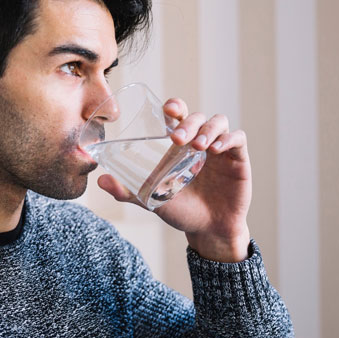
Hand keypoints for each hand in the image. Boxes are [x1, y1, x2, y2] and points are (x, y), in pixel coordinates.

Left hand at [97, 98, 251, 262]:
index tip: (167, 109)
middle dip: (188, 122)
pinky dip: (228, 139)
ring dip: (208, 129)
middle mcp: (200, 141)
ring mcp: (220, 148)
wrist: (208, 230)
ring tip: (199, 147)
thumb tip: (100, 180)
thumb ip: (128, 191)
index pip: (177, 115)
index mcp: (179, 144)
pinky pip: (237, 138)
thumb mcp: (153, 199)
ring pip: (218, 121)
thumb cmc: (181, 210)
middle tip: (177, 138)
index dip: (174, 107)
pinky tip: (217, 150)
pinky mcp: (238, 159)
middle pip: (197, 116)